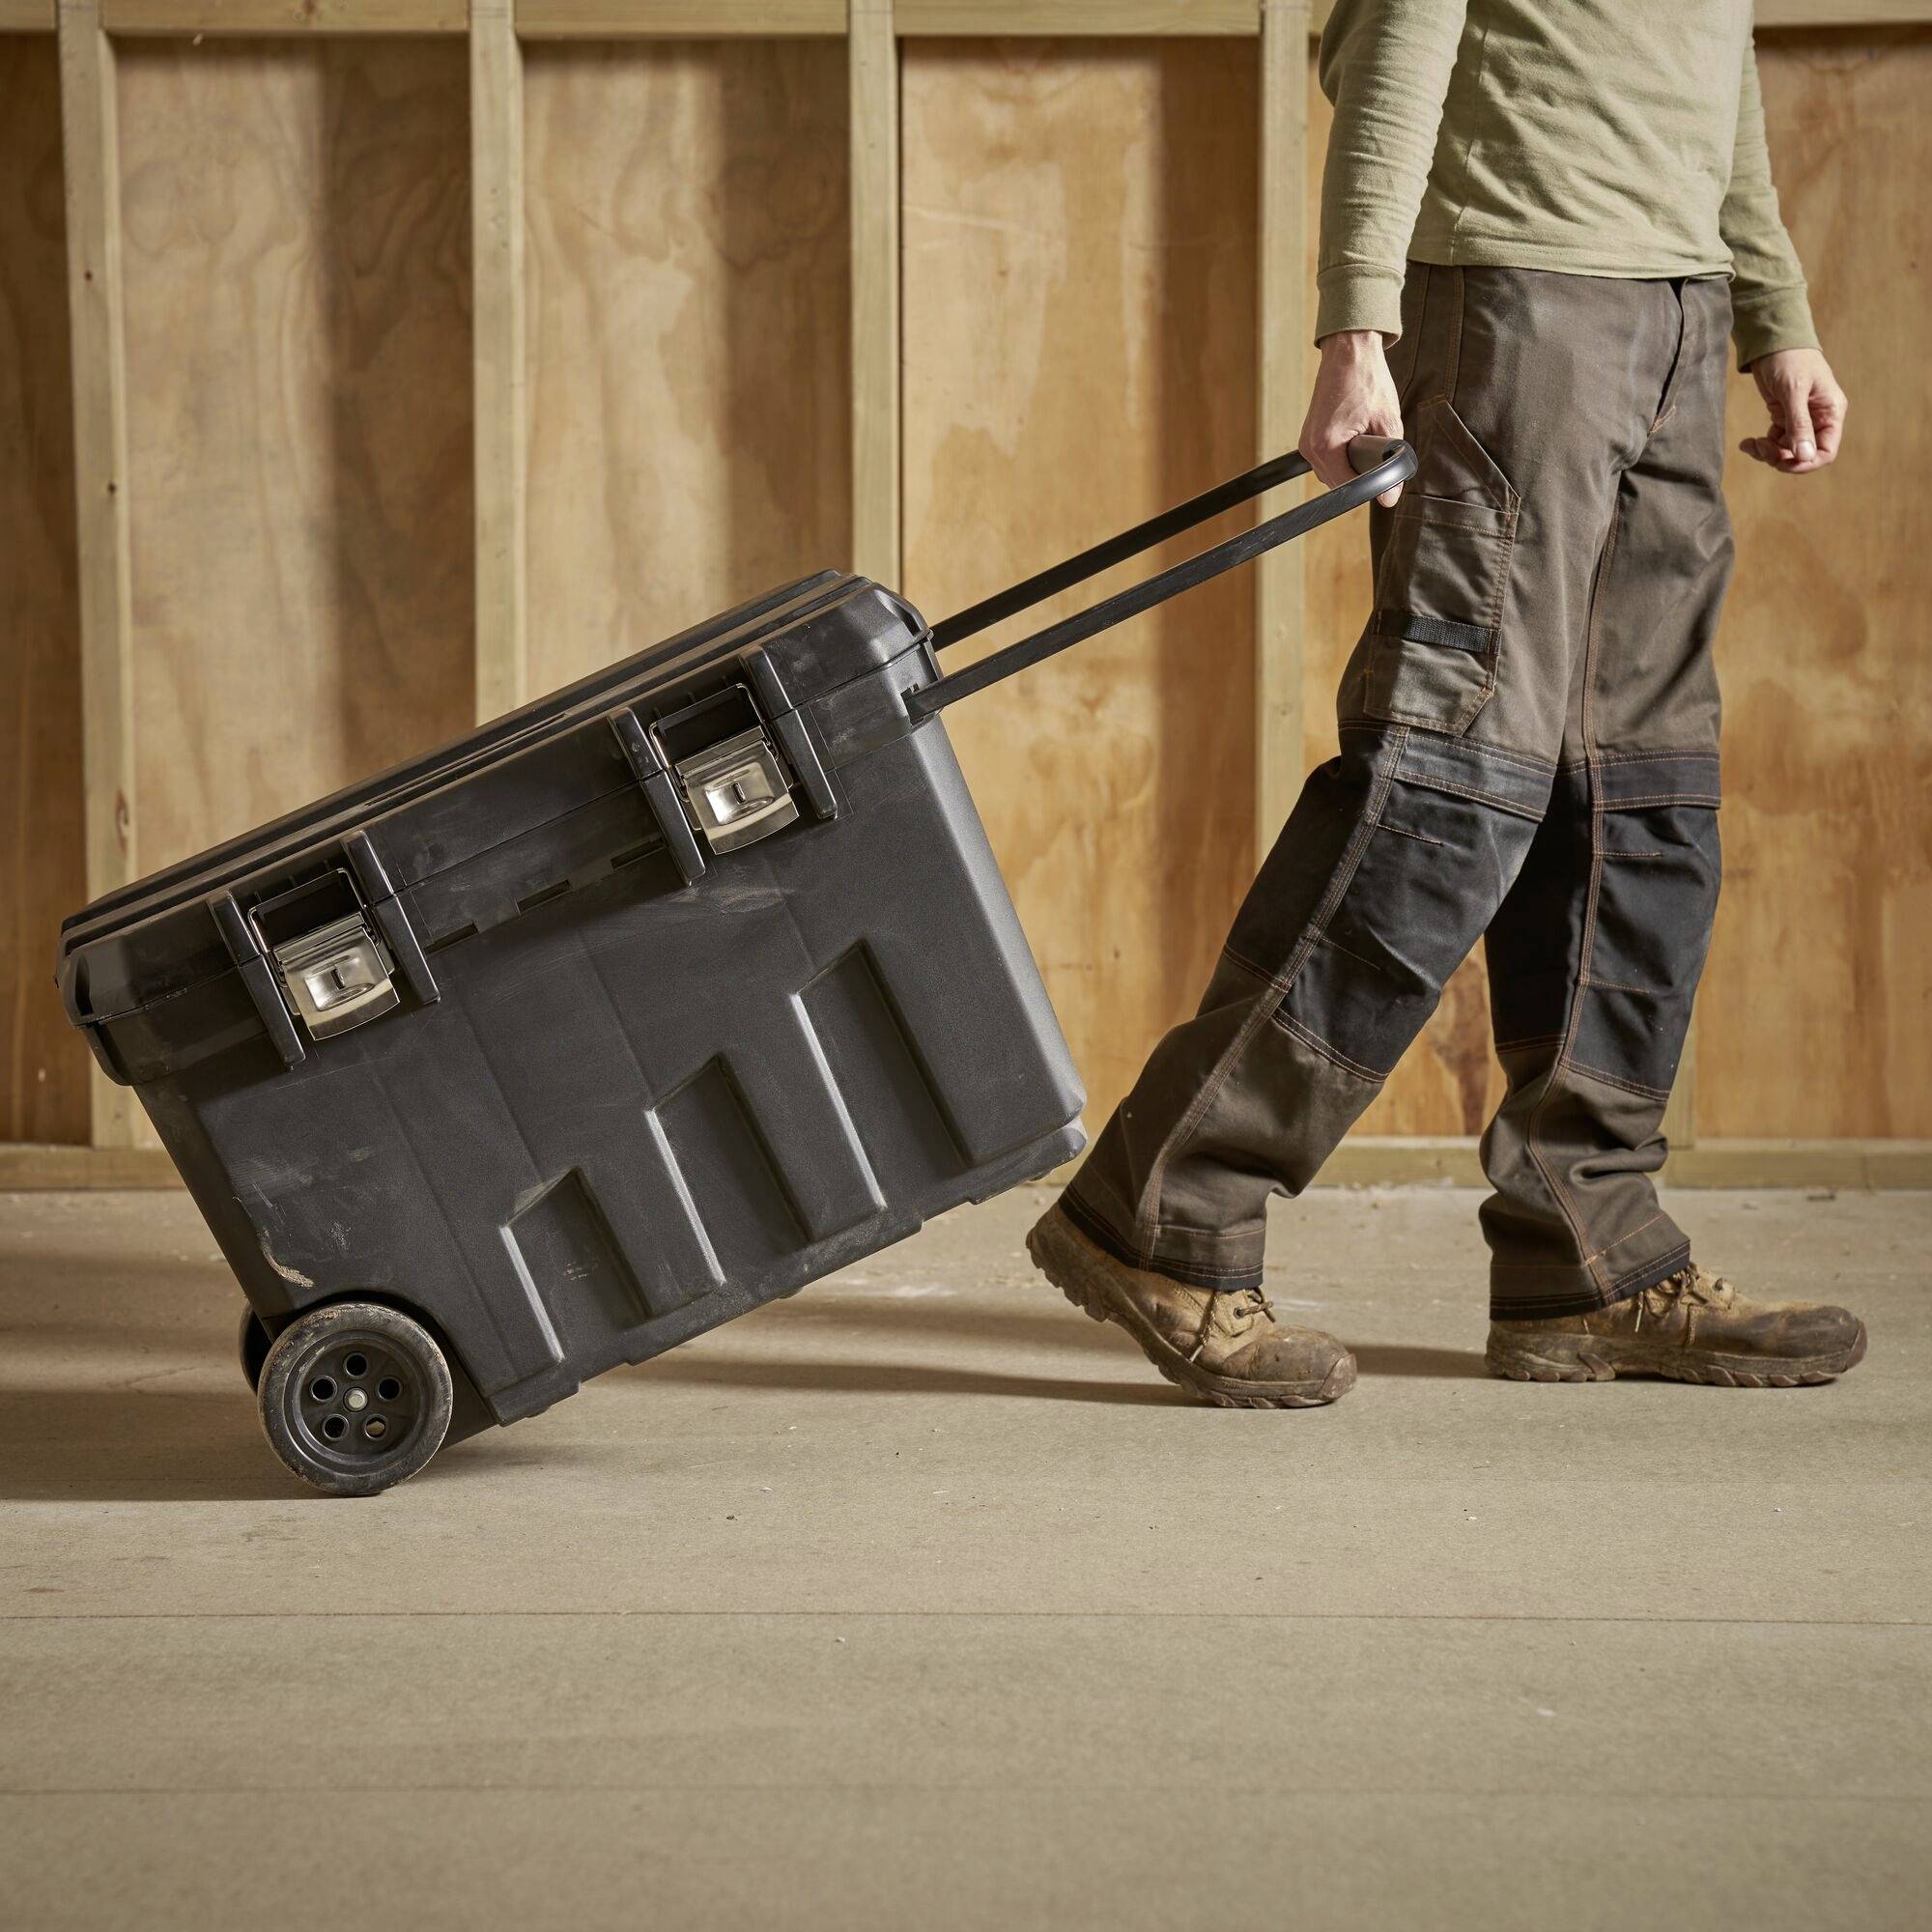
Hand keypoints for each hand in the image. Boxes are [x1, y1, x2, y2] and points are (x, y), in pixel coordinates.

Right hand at [1300, 330, 1403, 506]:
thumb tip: (1390, 497)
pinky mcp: (1308, 438)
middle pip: (1339, 485)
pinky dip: (1343, 455)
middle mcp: (1310, 448)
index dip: (1370, 486)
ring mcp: (1306, 444)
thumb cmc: (1367, 380)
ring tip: (1364, 435)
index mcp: (1326, 446)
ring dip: (1351, 464)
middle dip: (1361, 473)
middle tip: (1376, 446)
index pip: (1347, 489)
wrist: (1349, 352)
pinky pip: (1327, 461)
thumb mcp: (1388, 422)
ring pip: (1333, 474)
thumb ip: (1392, 463)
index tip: (1384, 473)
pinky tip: (1354, 434)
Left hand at [1741, 348, 1845, 475]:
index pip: (1826, 452)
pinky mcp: (1783, 417)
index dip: (1806, 463)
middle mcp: (1819, 418)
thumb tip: (1805, 456)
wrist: (1772, 341)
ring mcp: (1801, 419)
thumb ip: (1799, 424)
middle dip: (1781, 458)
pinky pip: (1775, 441)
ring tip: (1750, 444)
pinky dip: (1761, 445)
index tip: (1781, 461)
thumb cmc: (1789, 359)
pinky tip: (1746, 442)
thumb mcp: (1793, 391)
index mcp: (1830, 412)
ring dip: (1767, 453)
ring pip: (1786, 451)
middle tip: (1760, 447)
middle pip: (1804, 455)